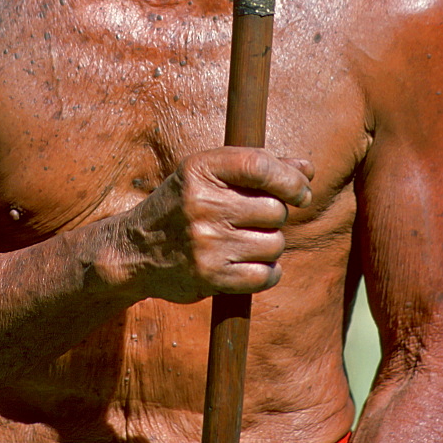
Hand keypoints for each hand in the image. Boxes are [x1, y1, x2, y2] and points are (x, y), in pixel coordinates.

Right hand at [125, 147, 312, 302]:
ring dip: (269, 244)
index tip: (302, 191)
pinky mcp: (210, 277)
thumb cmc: (182, 205)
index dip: (290, 179)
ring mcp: (206, 242)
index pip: (259, 165)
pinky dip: (267, 272)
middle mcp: (201, 203)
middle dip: (275, 215)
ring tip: (245, 241)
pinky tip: (250, 264)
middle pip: (274, 208)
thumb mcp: (208, 175)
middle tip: (255, 219)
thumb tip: (308, 169)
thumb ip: (258, 168)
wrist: (134, 249)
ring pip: (274, 243)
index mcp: (200, 169)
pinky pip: (266, 275)